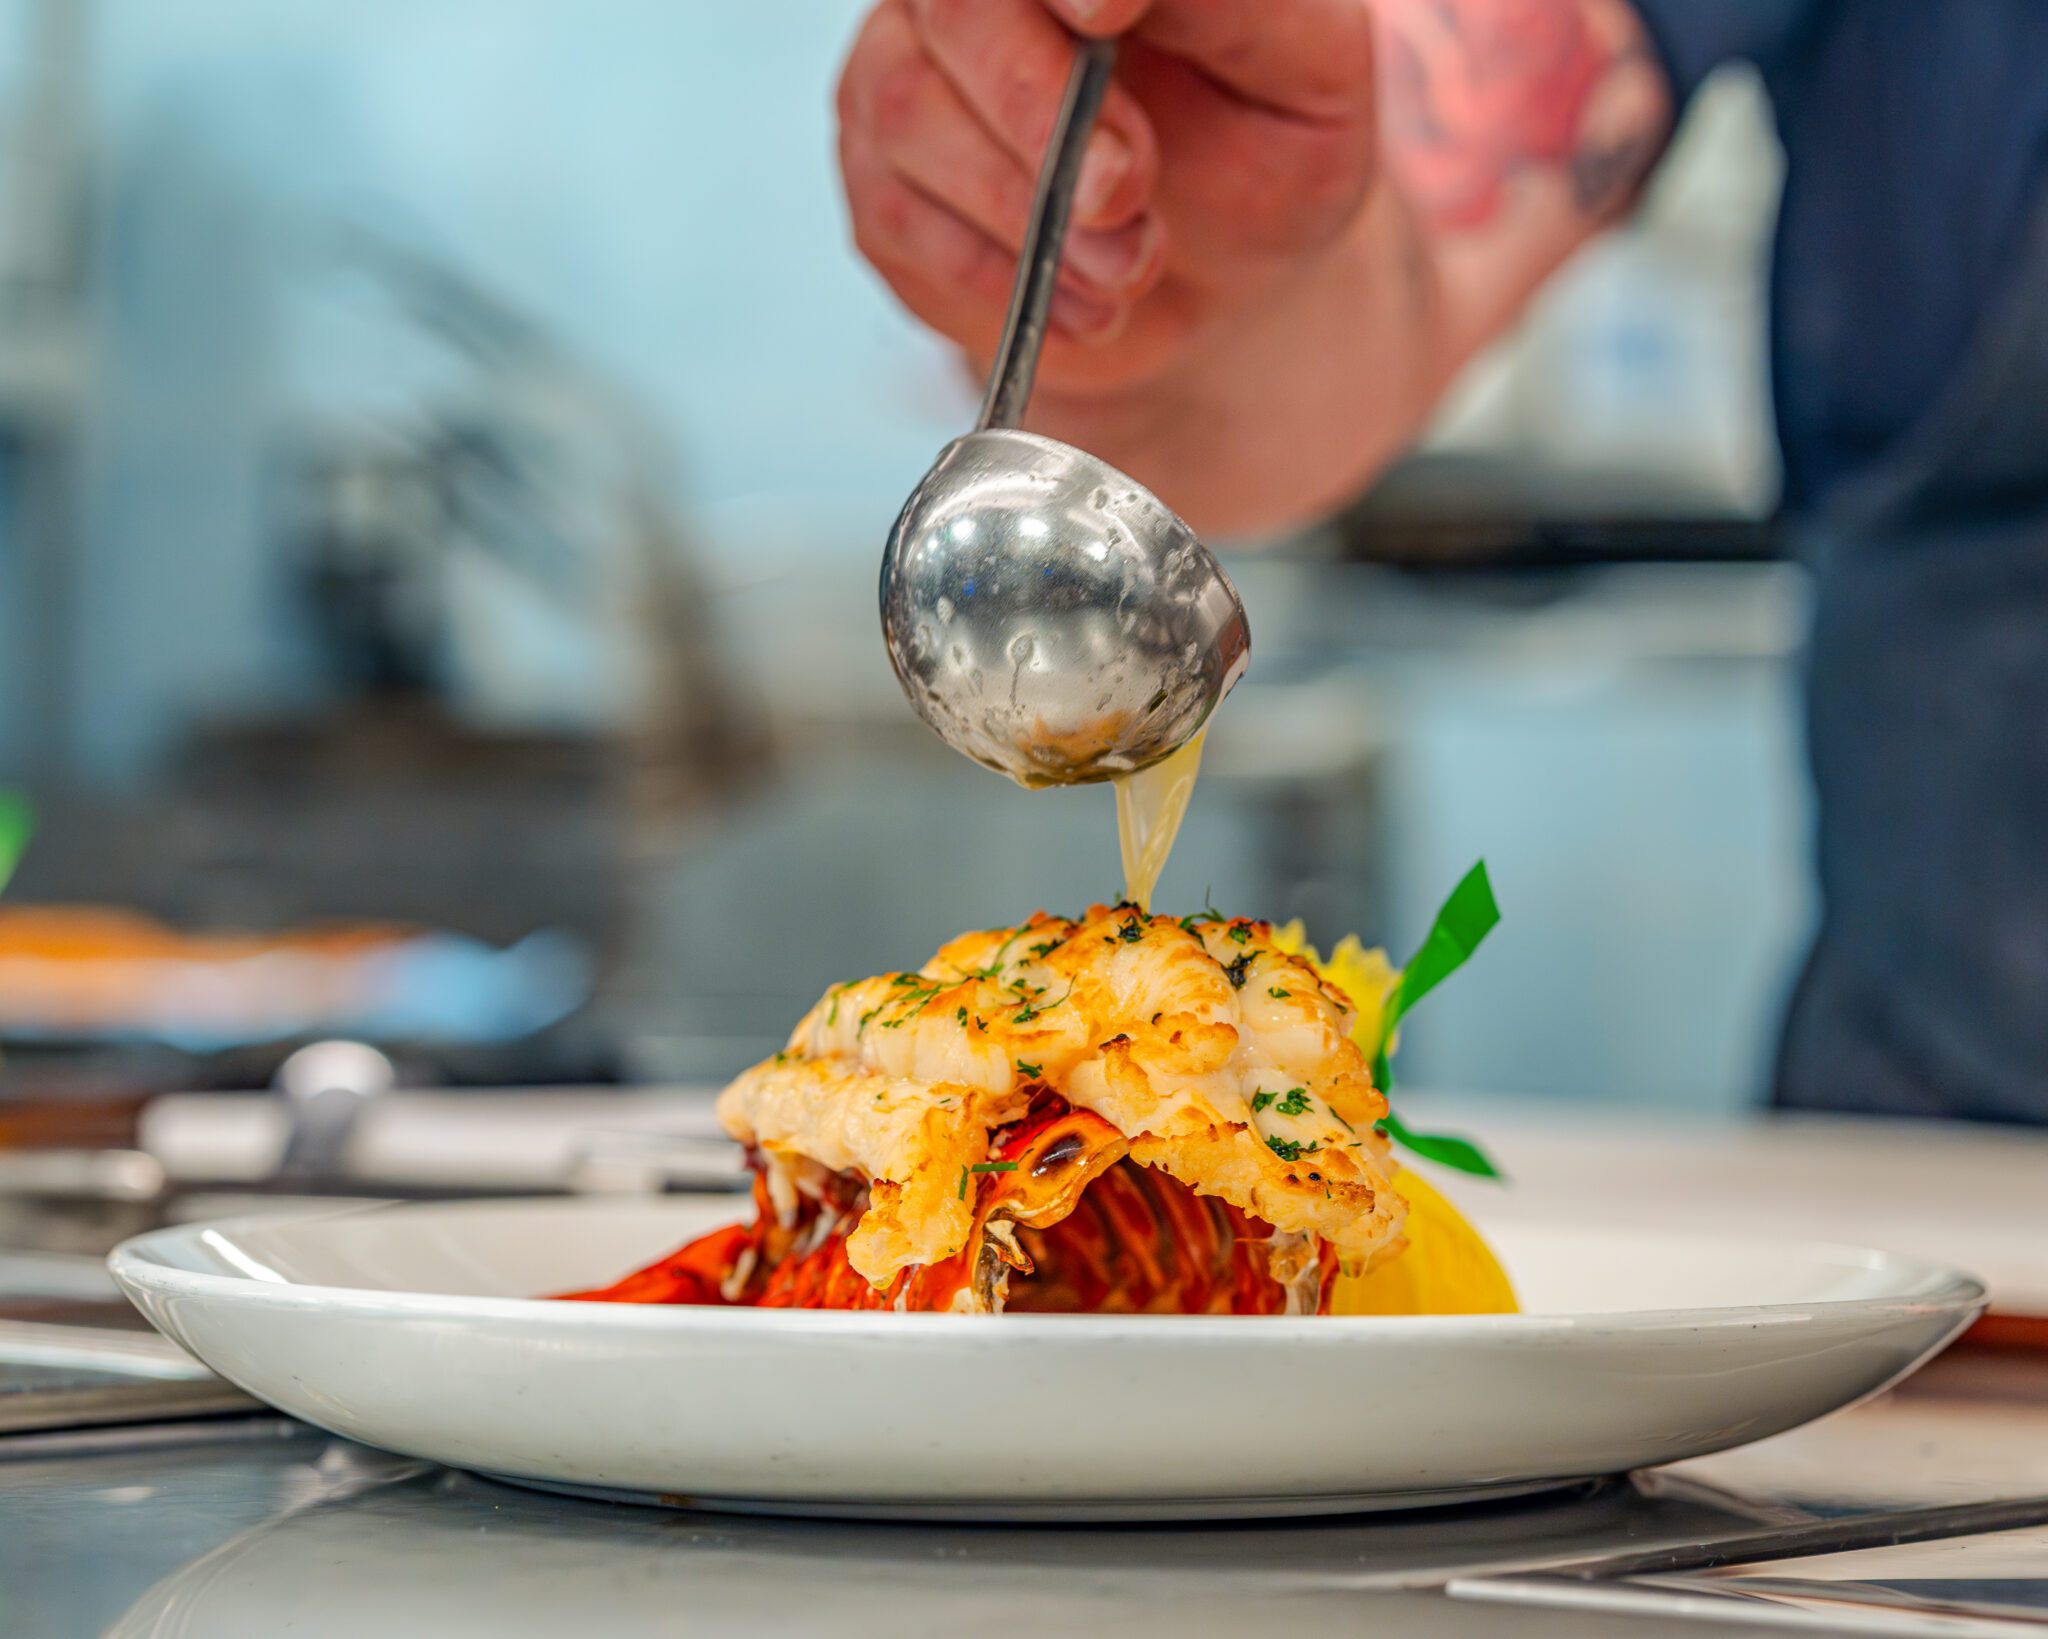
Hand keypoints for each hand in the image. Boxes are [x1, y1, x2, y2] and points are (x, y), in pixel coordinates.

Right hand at [835, 0, 1381, 402]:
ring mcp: (907, 72)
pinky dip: (999, 276)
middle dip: (1042, 114)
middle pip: (955, 9)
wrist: (1224, 277)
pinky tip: (1080, 301)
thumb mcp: (1304, 68)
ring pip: (909, 113)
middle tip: (1126, 194)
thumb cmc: (1263, 147)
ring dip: (1027, 214)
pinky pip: (899, 217)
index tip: (1104, 16)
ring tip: (1129, 268)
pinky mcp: (881, 183)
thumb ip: (1228, 4)